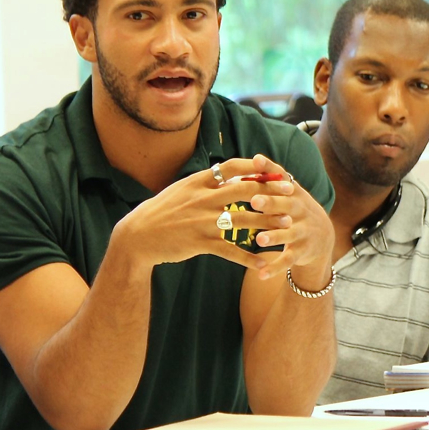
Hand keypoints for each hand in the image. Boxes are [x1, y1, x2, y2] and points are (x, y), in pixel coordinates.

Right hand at [111, 156, 308, 272]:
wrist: (137, 236)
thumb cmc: (161, 212)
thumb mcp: (181, 189)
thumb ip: (204, 182)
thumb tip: (225, 171)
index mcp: (198, 181)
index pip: (231, 167)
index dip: (255, 167)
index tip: (274, 168)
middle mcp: (202, 198)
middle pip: (243, 191)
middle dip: (269, 191)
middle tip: (291, 193)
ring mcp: (201, 220)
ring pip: (242, 220)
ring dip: (267, 222)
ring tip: (287, 224)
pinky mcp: (200, 242)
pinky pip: (230, 250)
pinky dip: (248, 257)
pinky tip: (264, 262)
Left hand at [243, 154, 333, 281]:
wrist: (323, 238)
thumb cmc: (295, 209)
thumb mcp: (290, 192)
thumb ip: (272, 178)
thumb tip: (253, 158)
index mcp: (295, 194)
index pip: (282, 180)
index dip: (270, 172)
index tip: (256, 162)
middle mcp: (301, 211)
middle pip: (287, 206)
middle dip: (272, 204)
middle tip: (255, 202)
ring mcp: (302, 232)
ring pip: (288, 235)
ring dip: (274, 237)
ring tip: (259, 240)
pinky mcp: (301, 252)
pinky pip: (287, 260)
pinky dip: (274, 267)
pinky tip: (261, 274)